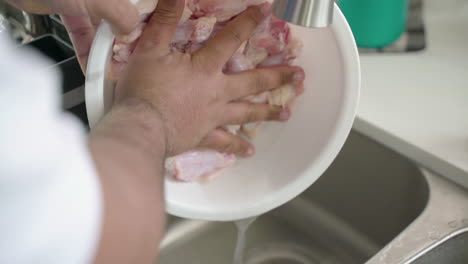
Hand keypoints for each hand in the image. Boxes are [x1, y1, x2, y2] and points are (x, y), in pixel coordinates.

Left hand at [8, 0, 138, 70]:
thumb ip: (122, 14)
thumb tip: (133, 31)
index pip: (138, 3)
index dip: (146, 19)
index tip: (151, 38)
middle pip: (123, 16)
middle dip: (127, 39)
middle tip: (131, 58)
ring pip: (103, 26)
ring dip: (106, 48)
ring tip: (112, 66)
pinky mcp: (69, 8)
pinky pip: (83, 32)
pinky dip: (87, 49)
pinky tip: (92, 65)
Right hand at [115, 0, 304, 156]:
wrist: (139, 128)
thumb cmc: (143, 89)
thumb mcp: (151, 49)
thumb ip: (166, 20)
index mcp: (206, 68)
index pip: (232, 39)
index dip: (249, 21)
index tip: (267, 10)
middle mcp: (217, 92)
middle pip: (254, 82)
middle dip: (278, 77)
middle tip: (299, 76)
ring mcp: (213, 117)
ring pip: (246, 113)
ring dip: (267, 112)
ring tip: (286, 113)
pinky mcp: (203, 137)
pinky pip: (225, 143)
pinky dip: (237, 147)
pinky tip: (250, 151)